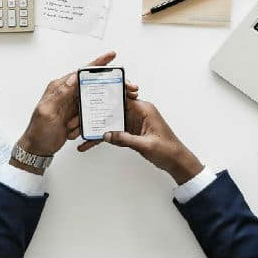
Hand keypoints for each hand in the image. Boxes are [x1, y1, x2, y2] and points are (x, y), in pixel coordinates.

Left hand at [13, 52, 138, 173]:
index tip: (111, 56)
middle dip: (100, 91)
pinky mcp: (75, 115)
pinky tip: (73, 132)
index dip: (97, 64)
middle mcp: (66, 93)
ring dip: (86, 115)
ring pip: (90, 103)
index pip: (81, 72)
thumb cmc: (38, 131)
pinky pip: (87, 116)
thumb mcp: (47, 111)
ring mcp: (71, 104)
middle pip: (90, 85)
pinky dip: (83, 125)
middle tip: (114, 93)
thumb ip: (60, 94)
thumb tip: (73, 77)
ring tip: (72, 125)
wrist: (37, 148)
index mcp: (59, 87)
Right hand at [78, 100, 202, 184]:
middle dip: (97, 114)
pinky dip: (105, 137)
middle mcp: (137, 113)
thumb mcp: (145, 145)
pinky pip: (114, 132)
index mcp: (144, 109)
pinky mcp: (131, 132)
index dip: (107, 96)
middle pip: (113, 109)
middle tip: (80, 118)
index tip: (93, 96)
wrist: (177, 161)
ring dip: (98, 128)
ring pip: (111, 121)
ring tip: (81, 133)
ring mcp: (133, 122)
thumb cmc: (168, 150)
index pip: (122, 97)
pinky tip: (92, 143)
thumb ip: (125, 139)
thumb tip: (107, 134)